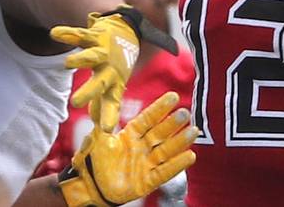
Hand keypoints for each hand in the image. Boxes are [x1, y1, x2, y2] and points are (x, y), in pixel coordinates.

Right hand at [50, 12, 139, 131]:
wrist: (128, 31)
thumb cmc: (115, 65)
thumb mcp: (112, 85)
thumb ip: (102, 104)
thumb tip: (95, 123)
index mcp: (114, 83)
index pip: (112, 103)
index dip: (109, 115)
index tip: (106, 130)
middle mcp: (109, 68)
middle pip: (100, 82)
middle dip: (89, 92)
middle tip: (74, 103)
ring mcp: (103, 51)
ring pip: (93, 55)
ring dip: (82, 58)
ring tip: (67, 63)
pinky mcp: (96, 35)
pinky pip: (81, 34)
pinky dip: (68, 33)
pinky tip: (54, 34)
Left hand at [58, 91, 198, 206]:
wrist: (90, 186)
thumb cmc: (93, 160)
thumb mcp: (98, 138)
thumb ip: (101, 121)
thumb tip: (96, 99)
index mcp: (131, 134)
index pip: (148, 118)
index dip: (160, 108)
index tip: (173, 96)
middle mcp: (142, 147)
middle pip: (160, 133)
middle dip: (173, 123)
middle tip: (186, 112)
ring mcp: (146, 163)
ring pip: (166, 150)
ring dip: (180, 141)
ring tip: (193, 131)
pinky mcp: (148, 181)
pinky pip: (164, 172)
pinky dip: (177, 165)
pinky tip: (190, 156)